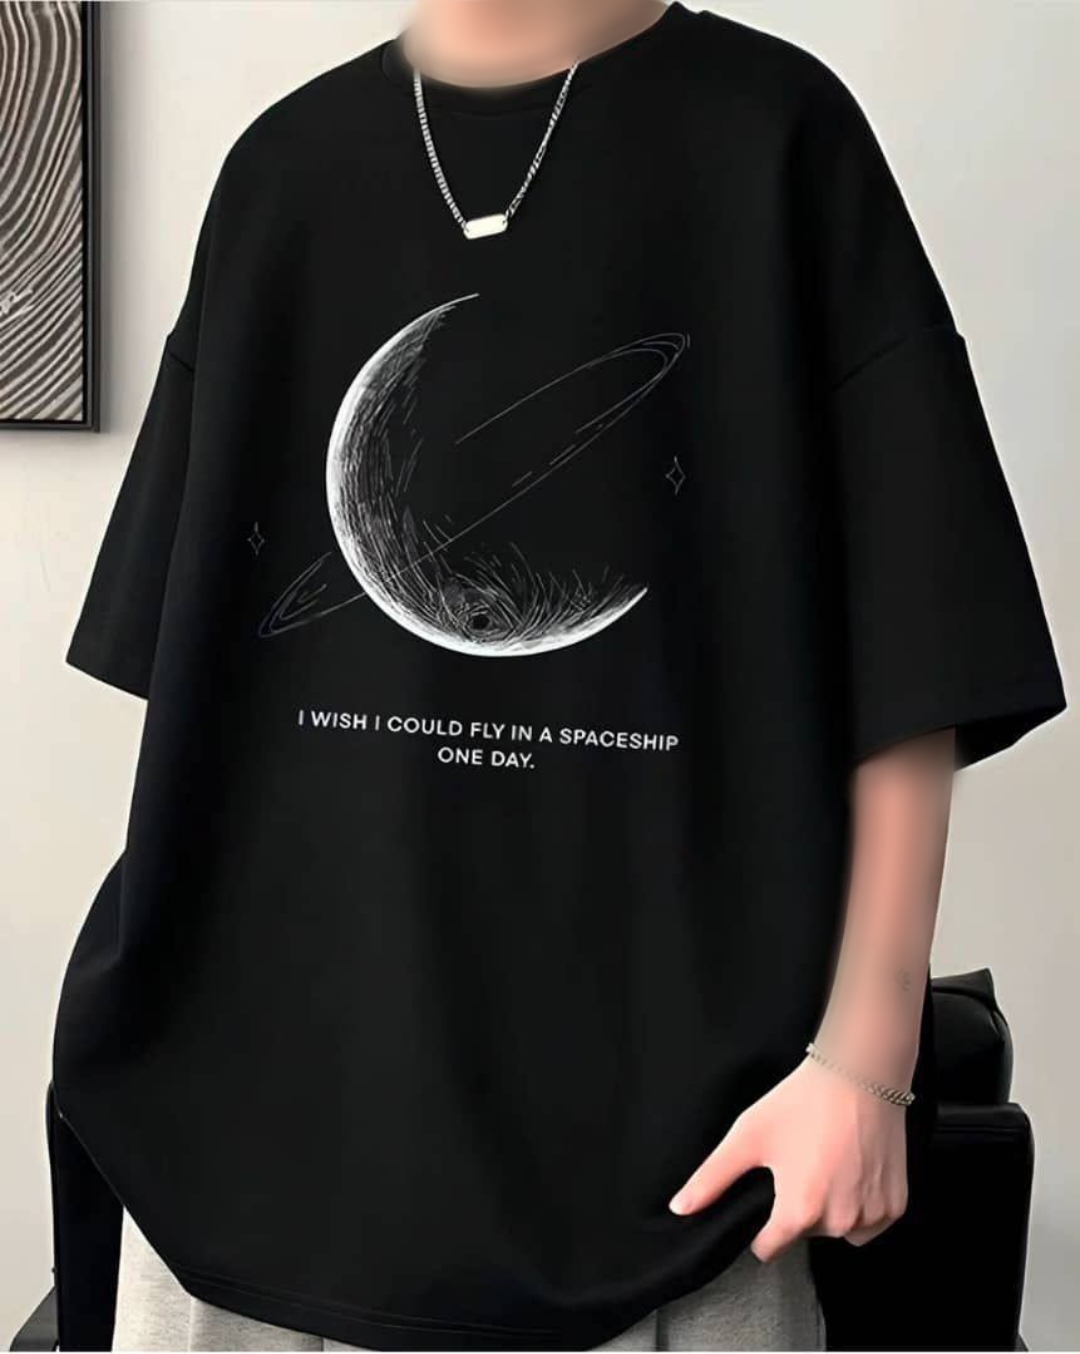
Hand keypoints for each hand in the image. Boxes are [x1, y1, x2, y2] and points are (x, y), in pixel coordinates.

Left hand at [668, 1056, 908, 1260]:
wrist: (859, 1073)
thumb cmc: (802, 1101)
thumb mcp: (748, 1136)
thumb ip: (711, 1178)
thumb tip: (679, 1208)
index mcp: (799, 1213)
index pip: (769, 1248)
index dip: (762, 1224)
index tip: (768, 1193)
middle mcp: (839, 1223)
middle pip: (805, 1234)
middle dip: (799, 1208)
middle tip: (800, 1162)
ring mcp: (872, 1216)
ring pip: (839, 1230)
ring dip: (831, 1208)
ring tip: (826, 1163)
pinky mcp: (896, 1204)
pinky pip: (871, 1221)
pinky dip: (861, 1204)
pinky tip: (851, 1169)